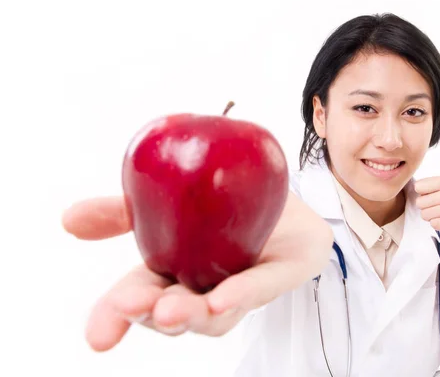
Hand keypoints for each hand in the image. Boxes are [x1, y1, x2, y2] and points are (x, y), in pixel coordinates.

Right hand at [63, 193, 331, 350]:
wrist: (281, 192)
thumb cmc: (223, 204)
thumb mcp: (168, 198)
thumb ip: (124, 210)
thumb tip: (67, 219)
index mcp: (176, 272)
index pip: (141, 297)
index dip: (118, 317)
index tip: (97, 336)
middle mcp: (208, 287)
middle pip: (176, 313)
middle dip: (151, 314)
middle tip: (134, 305)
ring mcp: (246, 285)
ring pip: (218, 315)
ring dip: (193, 313)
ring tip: (171, 308)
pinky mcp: (284, 270)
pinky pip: (262, 287)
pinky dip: (242, 293)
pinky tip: (222, 299)